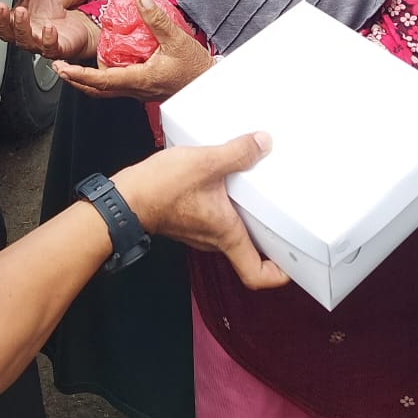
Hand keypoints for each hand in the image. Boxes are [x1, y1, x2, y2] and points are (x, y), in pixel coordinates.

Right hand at [0, 0, 97, 61]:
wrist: (76, 31)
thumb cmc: (51, 17)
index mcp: (13, 21)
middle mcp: (21, 34)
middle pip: (4, 30)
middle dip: (0, 18)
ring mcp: (37, 43)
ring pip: (24, 39)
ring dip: (21, 26)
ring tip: (22, 12)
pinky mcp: (55, 48)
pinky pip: (49, 46)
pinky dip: (48, 38)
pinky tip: (49, 29)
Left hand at [54, 0, 211, 102]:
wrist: (211, 85)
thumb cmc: (196, 68)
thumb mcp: (177, 39)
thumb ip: (156, 19)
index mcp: (139, 79)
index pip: (101, 81)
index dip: (78, 75)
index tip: (62, 67)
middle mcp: (135, 89)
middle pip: (97, 91)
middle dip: (75, 80)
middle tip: (59, 68)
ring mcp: (139, 91)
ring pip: (106, 90)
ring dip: (87, 81)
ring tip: (74, 67)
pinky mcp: (144, 88)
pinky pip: (118, 86)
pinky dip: (103, 78)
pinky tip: (103, 65)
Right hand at [114, 132, 287, 290]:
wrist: (124, 198)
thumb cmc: (162, 189)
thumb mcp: (206, 163)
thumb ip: (237, 153)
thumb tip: (263, 143)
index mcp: (227, 233)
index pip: (257, 274)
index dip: (278, 274)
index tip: (294, 263)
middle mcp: (215, 240)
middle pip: (247, 252)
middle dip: (267, 239)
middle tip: (284, 220)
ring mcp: (199, 232)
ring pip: (230, 234)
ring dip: (244, 219)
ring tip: (258, 195)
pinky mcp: (187, 220)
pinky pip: (214, 219)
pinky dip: (225, 207)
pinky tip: (225, 182)